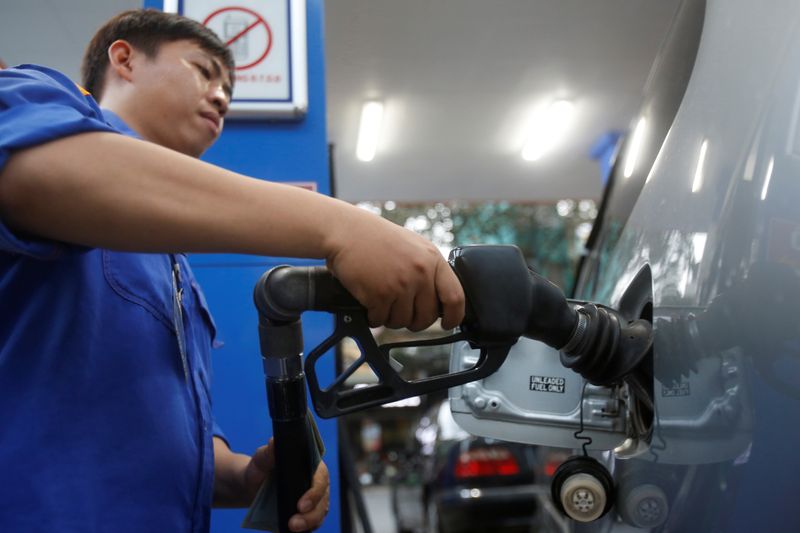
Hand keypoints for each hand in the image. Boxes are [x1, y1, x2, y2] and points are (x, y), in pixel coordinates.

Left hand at [245, 440, 330, 531]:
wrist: (251, 486)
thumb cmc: (259, 468)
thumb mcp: (260, 459)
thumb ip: (268, 452)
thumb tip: (275, 441)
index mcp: (310, 465)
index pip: (320, 477)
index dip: (315, 492)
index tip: (301, 505)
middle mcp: (315, 482)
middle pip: (323, 499)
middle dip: (311, 514)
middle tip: (294, 523)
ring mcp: (313, 499)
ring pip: (320, 513)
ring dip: (308, 523)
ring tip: (291, 528)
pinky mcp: (307, 513)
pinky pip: (312, 523)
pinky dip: (305, 529)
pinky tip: (291, 532)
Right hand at [325, 210, 464, 330]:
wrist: (346, 231)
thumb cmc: (376, 238)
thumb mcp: (414, 247)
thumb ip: (429, 270)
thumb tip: (439, 301)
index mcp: (433, 259)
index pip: (455, 297)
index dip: (454, 317)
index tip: (447, 323)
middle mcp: (420, 272)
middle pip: (428, 317)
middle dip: (415, 321)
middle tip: (403, 313)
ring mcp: (401, 284)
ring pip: (403, 321)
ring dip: (391, 318)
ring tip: (382, 302)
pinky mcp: (380, 295)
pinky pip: (381, 320)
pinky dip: (373, 316)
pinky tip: (369, 302)